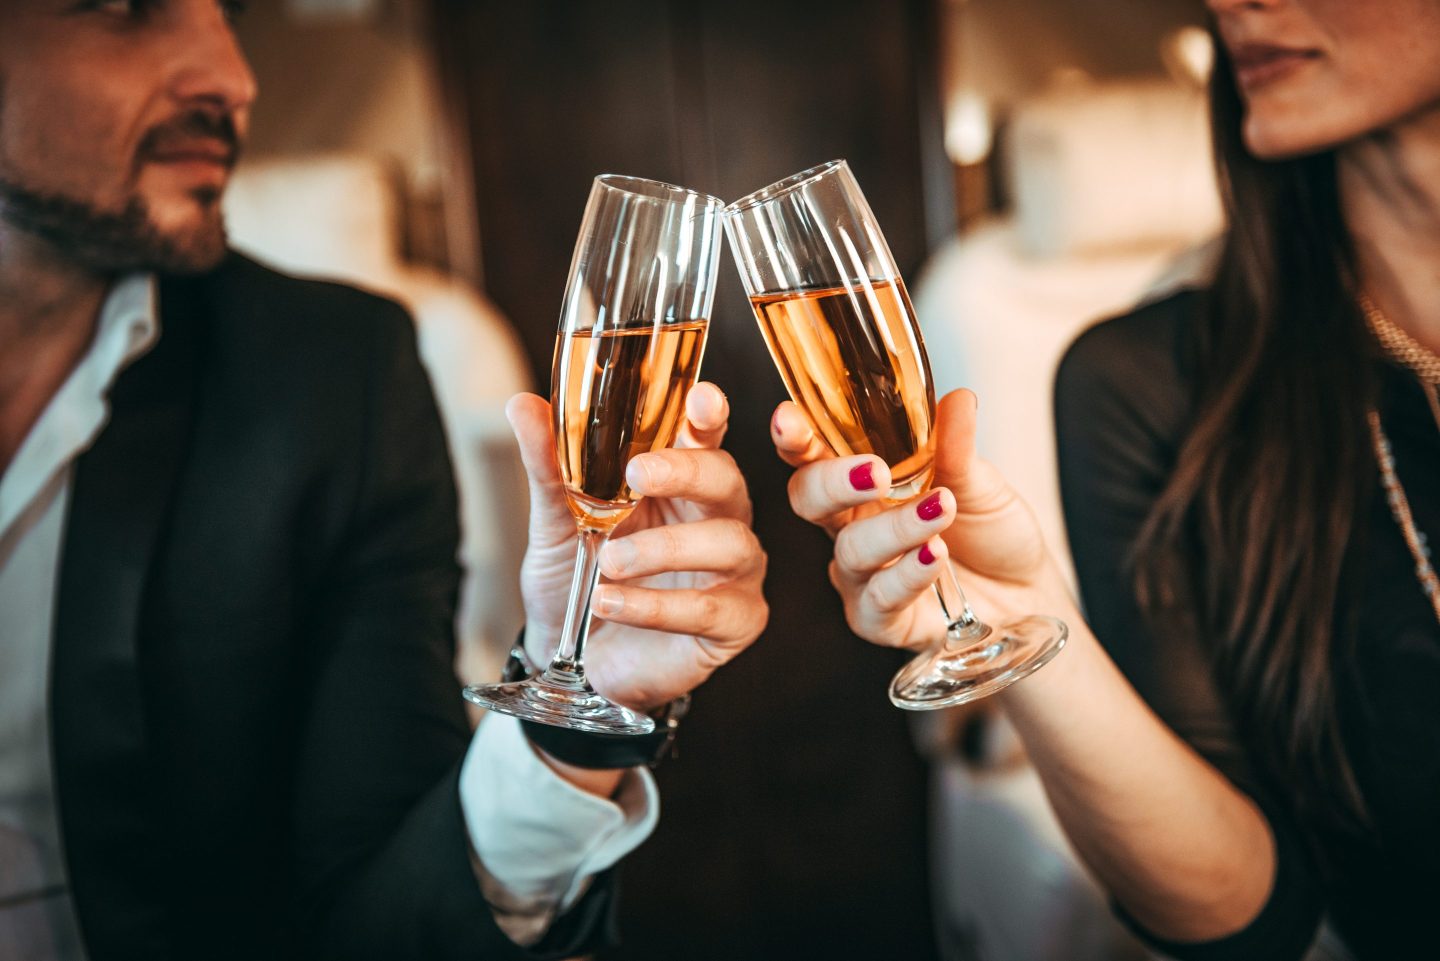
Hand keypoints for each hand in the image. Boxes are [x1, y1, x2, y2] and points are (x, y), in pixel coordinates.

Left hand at [509, 382, 767, 711]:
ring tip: (609, 563)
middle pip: (727, 480)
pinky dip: (656, 605)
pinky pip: (709, 607)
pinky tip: (612, 603)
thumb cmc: (579, 579)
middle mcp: (718, 518)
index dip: (709, 415)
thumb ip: (549, 464)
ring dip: (665, 548)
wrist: (576, 658)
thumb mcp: (556, 519)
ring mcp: (734, 570)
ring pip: (728, 543)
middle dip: (688, 471)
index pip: (705, 436)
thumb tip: (523, 405)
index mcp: (683, 481)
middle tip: (638, 474)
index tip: (700, 399)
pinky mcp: (736, 621)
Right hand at [774, 389, 1070, 650]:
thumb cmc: (987, 532)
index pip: (813, 456)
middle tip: (874, 472)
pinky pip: (880, 599)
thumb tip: (958, 398)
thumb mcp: (978, 480)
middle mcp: (850, 527)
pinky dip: (908, 574)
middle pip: (809, 500)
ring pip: (852, 551)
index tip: (789, 418)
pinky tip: (935, 555)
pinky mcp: (880, 620)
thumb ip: (956, 445)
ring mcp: (861, 576)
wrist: (1026, 592)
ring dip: (894, 529)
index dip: (795, 438)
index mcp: (861, 483)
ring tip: (940, 509)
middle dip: (833, 483)